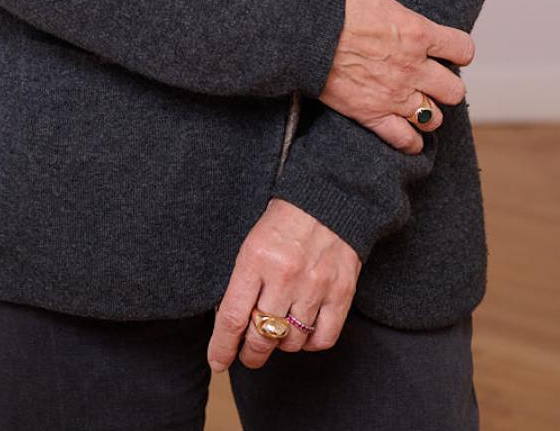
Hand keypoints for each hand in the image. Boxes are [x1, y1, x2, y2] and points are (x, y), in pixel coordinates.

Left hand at [206, 197, 359, 372]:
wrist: (328, 198)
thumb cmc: (284, 222)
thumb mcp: (252, 242)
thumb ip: (242, 281)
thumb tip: (229, 324)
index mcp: (255, 258)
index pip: (233, 318)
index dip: (222, 347)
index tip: (218, 361)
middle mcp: (285, 275)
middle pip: (261, 337)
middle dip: (250, 354)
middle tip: (247, 355)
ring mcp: (315, 286)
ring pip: (291, 342)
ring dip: (281, 345)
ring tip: (278, 333)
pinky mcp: (341, 293)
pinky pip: (322, 339)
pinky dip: (310, 343)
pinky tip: (303, 332)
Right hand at [318, 0, 474, 152]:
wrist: (304, 33)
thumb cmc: (334, 5)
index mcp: (417, 32)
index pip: (462, 49)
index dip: (459, 50)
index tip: (449, 51)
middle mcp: (413, 67)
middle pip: (454, 90)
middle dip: (446, 86)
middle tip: (432, 81)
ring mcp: (395, 94)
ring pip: (433, 117)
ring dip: (428, 113)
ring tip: (419, 106)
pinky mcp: (373, 114)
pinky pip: (403, 139)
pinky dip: (409, 142)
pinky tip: (410, 138)